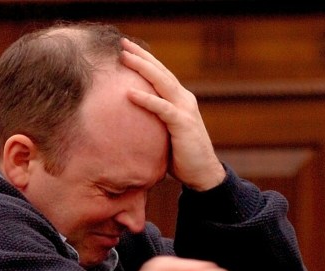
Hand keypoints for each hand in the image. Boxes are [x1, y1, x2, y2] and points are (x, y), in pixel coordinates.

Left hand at [119, 38, 225, 190]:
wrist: (202, 173)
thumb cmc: (180, 155)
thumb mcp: (164, 132)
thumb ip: (153, 120)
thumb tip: (128, 119)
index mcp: (179, 99)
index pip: (160, 74)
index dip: (145, 60)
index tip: (126, 49)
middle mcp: (183, 99)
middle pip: (160, 71)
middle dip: (141, 56)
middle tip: (122, 43)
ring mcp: (185, 109)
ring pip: (161, 83)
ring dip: (142, 68)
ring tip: (124, 57)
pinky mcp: (183, 124)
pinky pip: (161, 108)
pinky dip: (145, 99)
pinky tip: (129, 93)